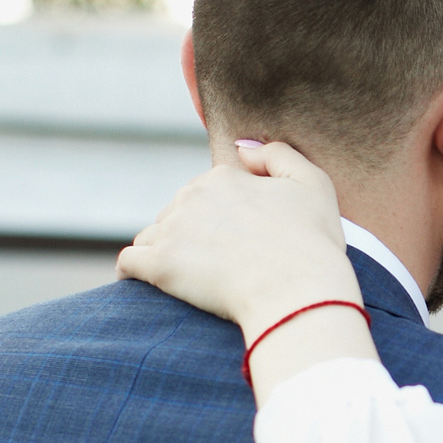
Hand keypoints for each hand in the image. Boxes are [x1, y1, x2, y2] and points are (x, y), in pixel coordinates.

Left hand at [118, 140, 359, 335]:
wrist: (299, 294)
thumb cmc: (312, 244)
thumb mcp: (313, 183)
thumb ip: (276, 154)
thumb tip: (241, 148)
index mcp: (224, 177)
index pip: (208, 191)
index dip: (222, 215)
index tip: (238, 240)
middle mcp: (192, 196)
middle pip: (178, 212)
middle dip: (191, 233)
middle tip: (219, 265)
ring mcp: (172, 231)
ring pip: (152, 236)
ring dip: (163, 251)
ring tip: (187, 278)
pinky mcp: (159, 266)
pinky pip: (128, 264)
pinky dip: (131, 273)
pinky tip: (142, 284)